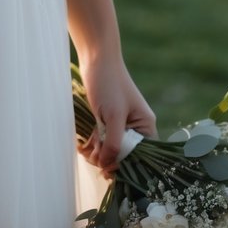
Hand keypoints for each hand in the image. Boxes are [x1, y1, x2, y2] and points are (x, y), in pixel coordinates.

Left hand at [77, 54, 156, 177]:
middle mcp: (137, 126)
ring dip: (98, 153)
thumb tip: (108, 166)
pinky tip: (82, 146)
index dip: (124, 166)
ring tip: (86, 151)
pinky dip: (94, 144)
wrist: (95, 57)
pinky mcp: (108, 118)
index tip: (107, 170)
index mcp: (145, 127)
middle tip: (93, 159)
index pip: (140, 157)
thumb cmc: (108, 83)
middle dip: (108, 159)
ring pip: (112, 148)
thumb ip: (113, 143)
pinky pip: (103, 138)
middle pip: (125, 154)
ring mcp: (122, 122)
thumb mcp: (113, 117)